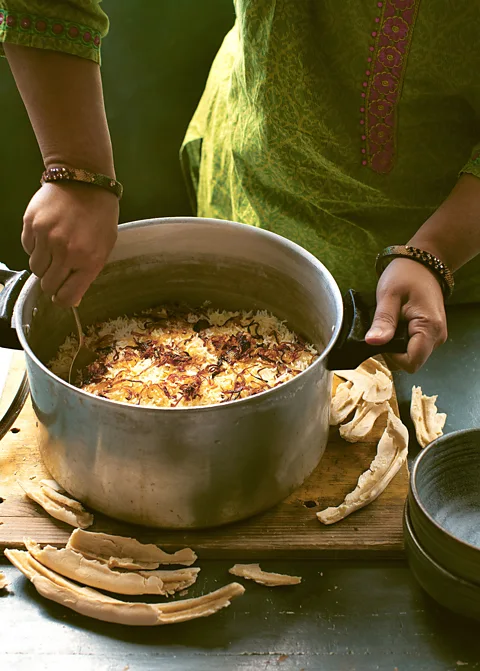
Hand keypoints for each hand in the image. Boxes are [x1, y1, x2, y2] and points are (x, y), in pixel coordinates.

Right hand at [22, 182, 118, 306]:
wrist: (84, 181)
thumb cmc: (99, 216)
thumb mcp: (104, 247)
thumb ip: (88, 273)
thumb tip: (71, 298)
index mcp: (88, 261)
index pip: (66, 298)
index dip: (63, 299)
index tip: (62, 294)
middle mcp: (66, 252)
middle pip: (47, 285)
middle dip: (53, 281)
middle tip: (61, 267)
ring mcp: (46, 238)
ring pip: (35, 268)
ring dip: (44, 263)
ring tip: (56, 247)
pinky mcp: (31, 225)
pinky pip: (27, 248)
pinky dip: (35, 246)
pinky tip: (48, 233)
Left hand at [365, 258, 447, 372]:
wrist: (421, 263)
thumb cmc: (406, 274)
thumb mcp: (389, 295)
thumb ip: (383, 321)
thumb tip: (373, 342)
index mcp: (429, 328)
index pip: (411, 362)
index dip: (391, 356)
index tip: (382, 338)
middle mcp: (437, 337)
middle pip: (410, 361)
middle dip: (392, 351)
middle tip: (383, 327)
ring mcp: (435, 336)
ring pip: (410, 355)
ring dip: (395, 345)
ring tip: (389, 323)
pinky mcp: (430, 333)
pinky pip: (412, 346)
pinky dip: (400, 340)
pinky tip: (395, 324)